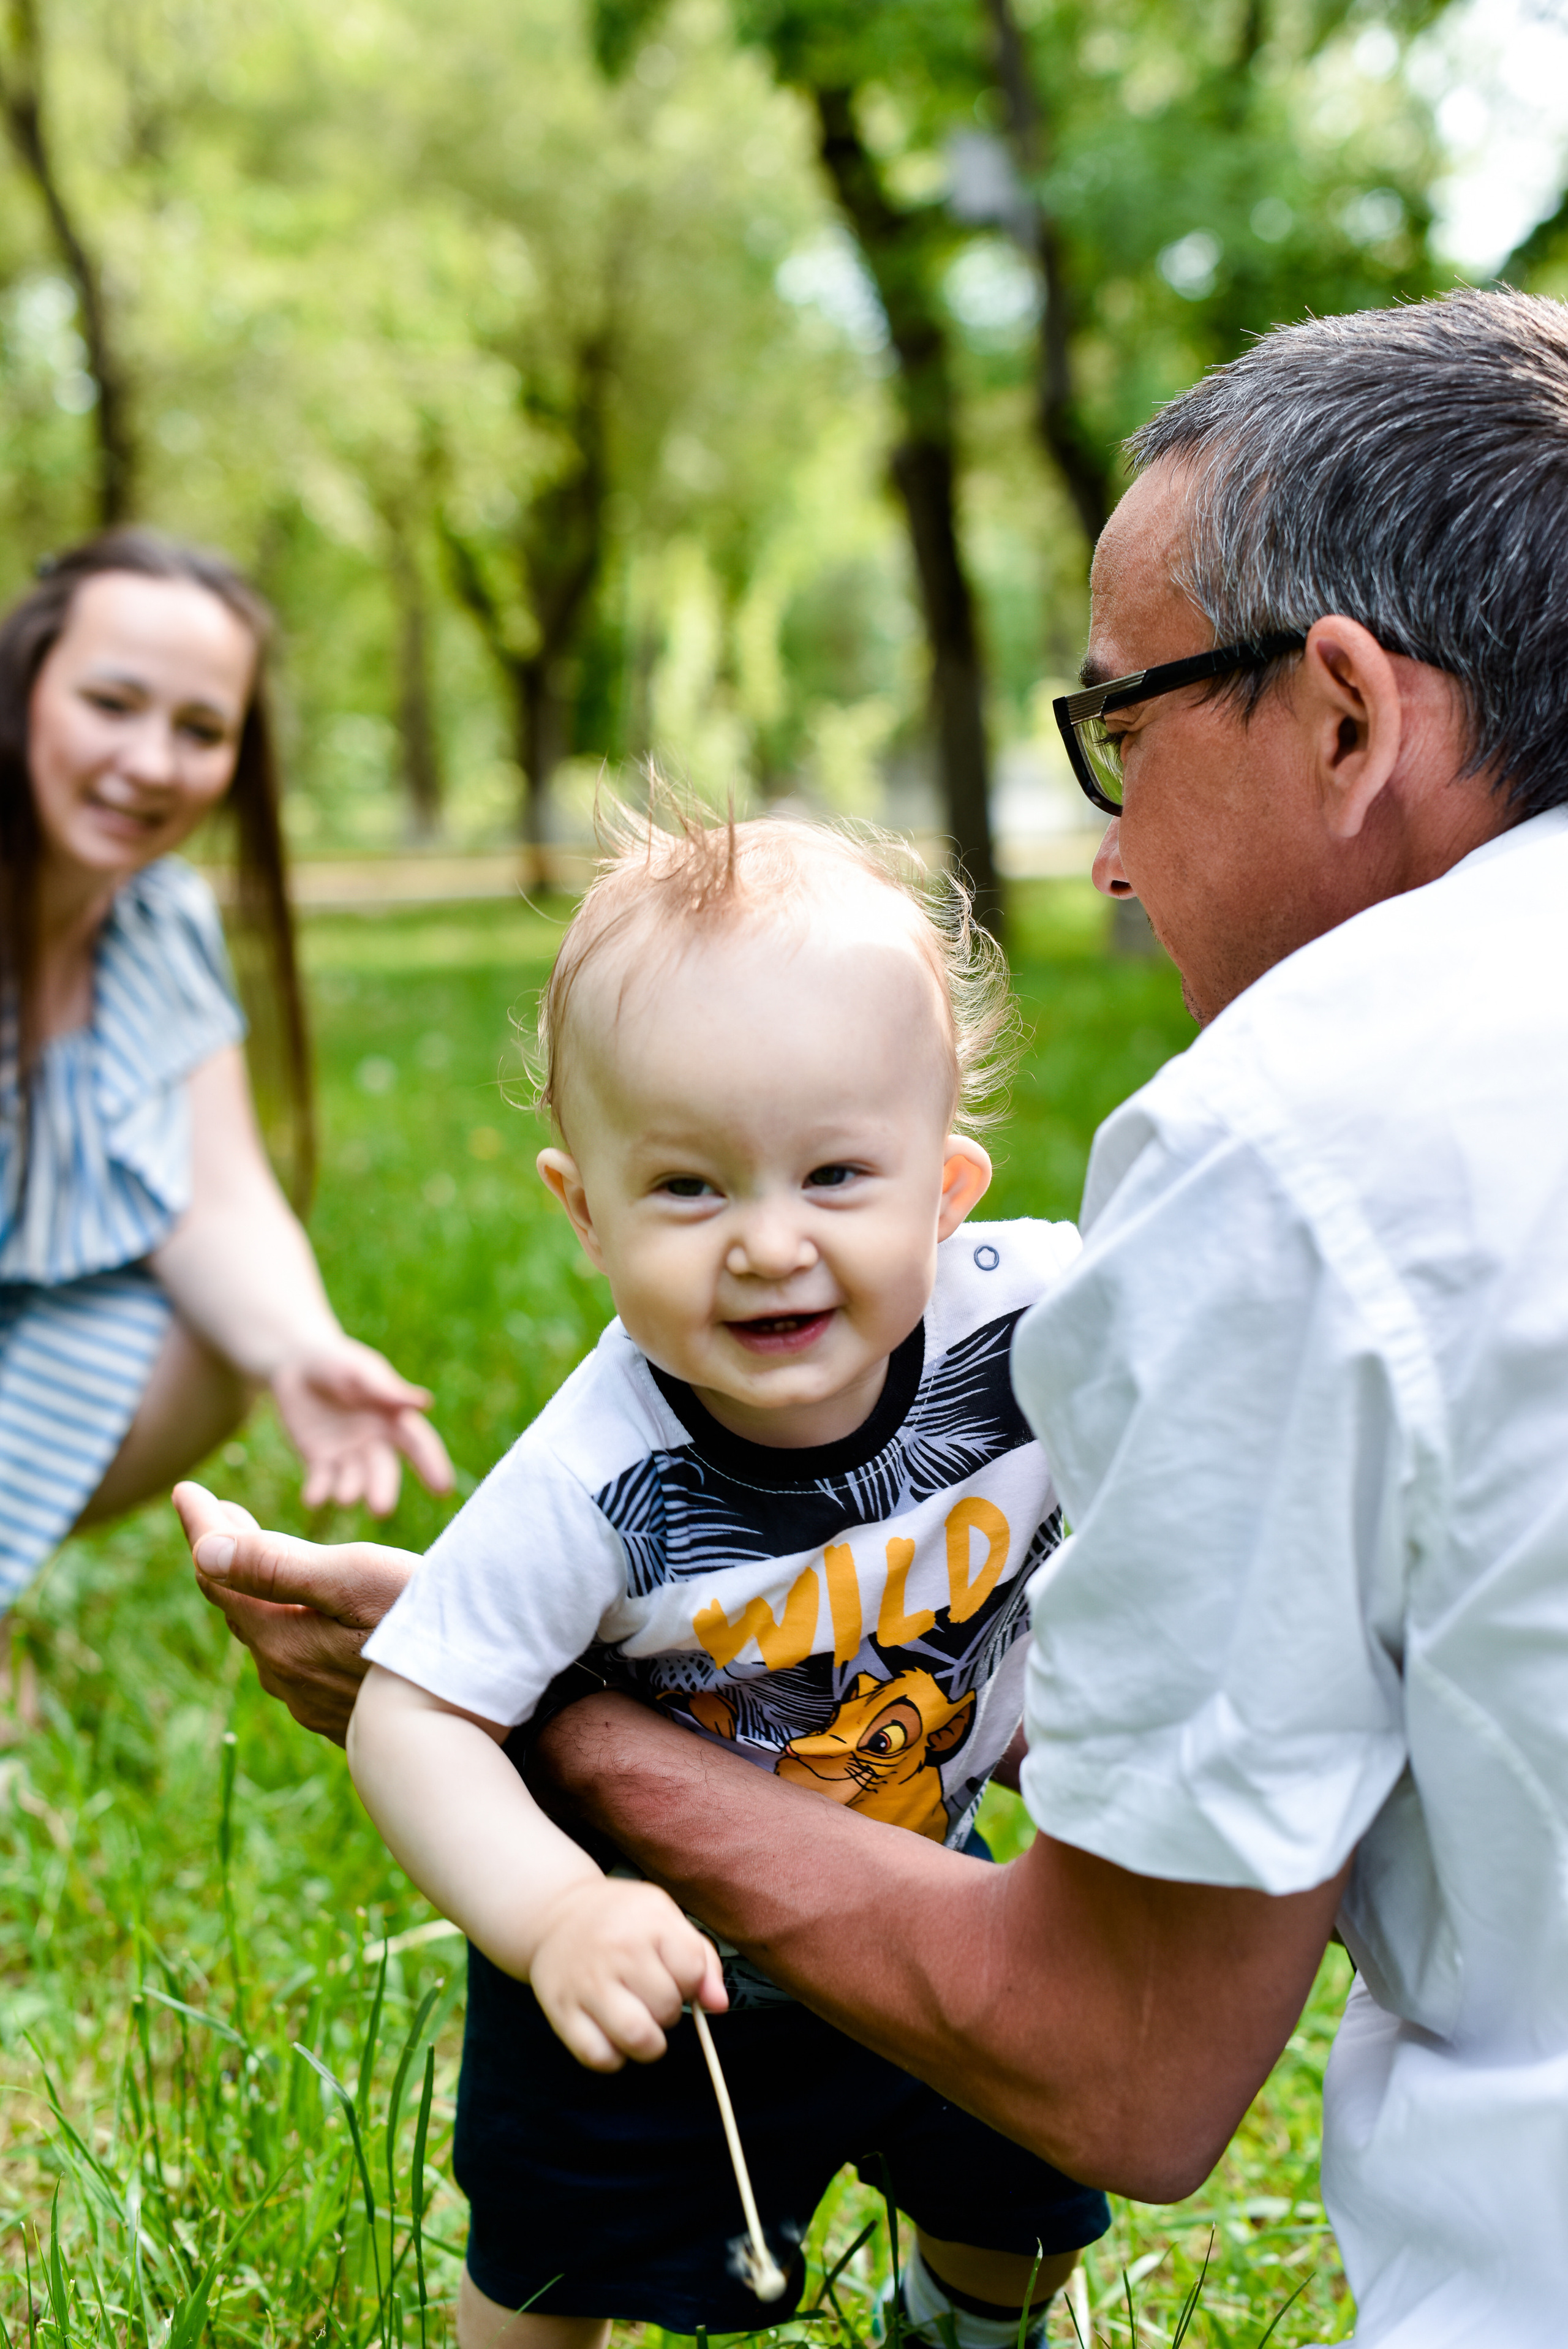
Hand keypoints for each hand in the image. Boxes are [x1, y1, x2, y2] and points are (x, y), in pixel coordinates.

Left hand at [174, 1481, 417, 1743]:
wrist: (472, 1721)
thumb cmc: (425, 1632)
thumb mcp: (353, 1579)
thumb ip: (276, 1566)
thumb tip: (203, 1551)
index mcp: (281, 1639)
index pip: (219, 1575)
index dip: (201, 1527)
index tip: (186, 1489)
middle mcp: (288, 1676)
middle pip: (242, 1606)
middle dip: (229, 1555)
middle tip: (226, 1514)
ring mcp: (316, 1703)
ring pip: (271, 1639)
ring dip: (263, 1593)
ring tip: (268, 1562)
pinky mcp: (347, 1718)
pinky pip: (302, 1666)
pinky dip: (293, 1627)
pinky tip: (314, 1624)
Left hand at [269, 1339, 453, 1513]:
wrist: (296, 1363)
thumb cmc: (337, 1361)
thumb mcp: (361, 1371)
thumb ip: (387, 1390)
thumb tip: (425, 1403)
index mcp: (393, 1419)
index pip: (418, 1445)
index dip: (432, 1465)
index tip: (443, 1489)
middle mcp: (375, 1443)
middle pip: (384, 1470)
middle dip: (383, 1489)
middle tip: (381, 1509)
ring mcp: (347, 1455)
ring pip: (353, 1481)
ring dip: (350, 1491)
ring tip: (343, 1498)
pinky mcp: (318, 1461)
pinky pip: (320, 1482)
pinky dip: (317, 1493)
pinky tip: (311, 1499)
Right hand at [527, 1875, 726, 2071]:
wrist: (556, 1914)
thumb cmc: (620, 1919)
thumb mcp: (665, 1917)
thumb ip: (701, 1958)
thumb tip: (718, 2005)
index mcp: (648, 1922)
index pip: (692, 1972)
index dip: (691, 1981)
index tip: (675, 1973)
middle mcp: (616, 1952)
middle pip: (668, 2008)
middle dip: (669, 2010)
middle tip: (653, 1995)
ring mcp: (586, 1985)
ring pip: (637, 2039)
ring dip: (649, 2042)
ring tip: (641, 2021)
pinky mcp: (562, 2012)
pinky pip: (599, 2057)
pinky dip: (614, 2057)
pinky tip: (613, 2033)